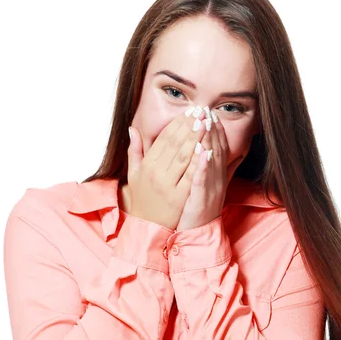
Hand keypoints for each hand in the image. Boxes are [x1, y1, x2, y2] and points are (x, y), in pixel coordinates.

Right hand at [127, 106, 208, 229]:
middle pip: (175, 144)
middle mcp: (156, 173)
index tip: (189, 112)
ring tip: (206, 122)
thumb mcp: (134, 174)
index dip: (177, 124)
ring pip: (183, 156)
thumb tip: (133, 129)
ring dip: (196, 137)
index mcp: (147, 165)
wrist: (148, 227)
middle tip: (201, 111)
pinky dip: (198, 162)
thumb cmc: (143, 200)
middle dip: (189, 126)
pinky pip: (190, 175)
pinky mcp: (179, 196)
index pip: (163, 139)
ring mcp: (168, 185)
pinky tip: (207, 148)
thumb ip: (135, 151)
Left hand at [175, 110, 243, 231]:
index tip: (210, 114)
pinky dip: (203, 165)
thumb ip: (211, 169)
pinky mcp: (202, 199)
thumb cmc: (198, 209)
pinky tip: (203, 152)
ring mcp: (211, 188)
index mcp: (216, 175)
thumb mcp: (208, 186)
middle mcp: (217, 179)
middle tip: (207, 111)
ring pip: (212, 161)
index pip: (218, 148)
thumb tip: (216, 152)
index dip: (216, 131)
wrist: (198, 234)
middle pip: (216, 150)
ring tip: (206, 123)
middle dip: (212, 130)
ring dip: (210, 141)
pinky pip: (203, 180)